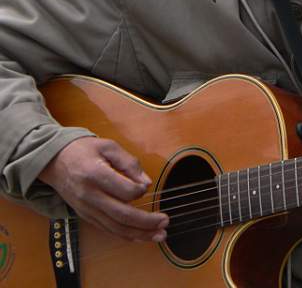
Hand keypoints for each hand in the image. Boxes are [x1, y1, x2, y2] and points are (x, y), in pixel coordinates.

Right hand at [39, 137, 168, 241]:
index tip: (145, 186)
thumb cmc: (84, 150)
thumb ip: (129, 163)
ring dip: (140, 234)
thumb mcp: (108, 146)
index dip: (139, 190)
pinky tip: (141, 236)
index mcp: (95, 174)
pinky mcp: (86, 216)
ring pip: (116, 228)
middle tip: (165, 221)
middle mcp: (90, 196)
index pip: (124, 191)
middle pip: (122, 215)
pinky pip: (108, 230)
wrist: (55, 161)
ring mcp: (87, 209)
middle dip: (147, 222)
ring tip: (159, 235)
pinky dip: (126, 236)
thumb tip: (146, 183)